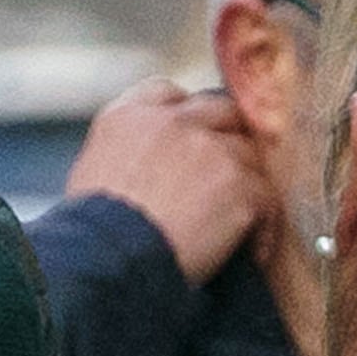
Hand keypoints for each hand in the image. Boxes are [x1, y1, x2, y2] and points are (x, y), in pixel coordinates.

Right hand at [67, 79, 271, 285]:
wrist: (109, 262)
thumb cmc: (90, 235)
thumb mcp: (92, 174)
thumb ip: (126, 151)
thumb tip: (148, 169)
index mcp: (128, 117)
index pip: (168, 93)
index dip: (185, 116)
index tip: (189, 142)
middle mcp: (172, 123)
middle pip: (220, 112)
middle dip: (225, 139)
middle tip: (224, 180)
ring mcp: (210, 150)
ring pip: (248, 156)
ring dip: (244, 187)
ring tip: (236, 226)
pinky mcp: (240, 185)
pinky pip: (266, 200)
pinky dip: (261, 228)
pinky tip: (249, 252)